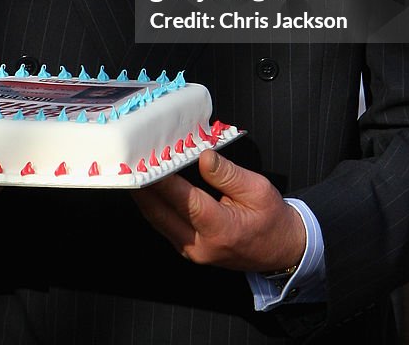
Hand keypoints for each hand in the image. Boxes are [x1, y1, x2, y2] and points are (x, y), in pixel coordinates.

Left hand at [134, 148, 305, 271]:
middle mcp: (200, 245)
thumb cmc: (271, 217)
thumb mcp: (258, 189)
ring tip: (133, 170)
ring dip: (144, 197)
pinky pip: (164, 225)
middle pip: (161, 214)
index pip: (185, 201)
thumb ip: (228, 174)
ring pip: (158, 221)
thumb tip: (203, 156)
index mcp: (221, 229)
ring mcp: (192, 251)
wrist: (279, 250)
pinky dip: (154, 205)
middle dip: (142, 188)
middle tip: (129, 162)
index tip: (148, 160)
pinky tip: (149, 187)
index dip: (164, 180)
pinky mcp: (188, 249)